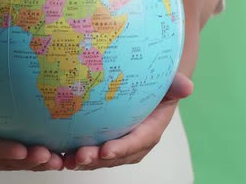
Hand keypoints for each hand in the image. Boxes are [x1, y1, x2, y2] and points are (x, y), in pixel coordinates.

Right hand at [0, 84, 63, 170]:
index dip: (2, 150)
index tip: (21, 149)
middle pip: (6, 160)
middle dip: (27, 161)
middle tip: (47, 155)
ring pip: (19, 162)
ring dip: (38, 163)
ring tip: (58, 160)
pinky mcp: (9, 149)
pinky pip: (26, 157)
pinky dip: (42, 158)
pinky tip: (60, 155)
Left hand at [63, 73, 193, 169]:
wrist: (147, 87)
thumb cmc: (157, 83)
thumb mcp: (168, 82)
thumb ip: (175, 85)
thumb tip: (187, 87)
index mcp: (150, 130)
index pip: (138, 142)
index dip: (122, 148)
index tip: (106, 150)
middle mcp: (133, 143)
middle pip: (116, 155)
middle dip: (97, 159)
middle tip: (80, 157)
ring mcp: (117, 143)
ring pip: (101, 158)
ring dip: (84, 161)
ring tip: (66, 160)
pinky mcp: (101, 140)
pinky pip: (89, 150)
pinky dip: (74, 154)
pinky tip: (58, 153)